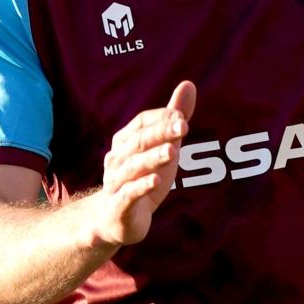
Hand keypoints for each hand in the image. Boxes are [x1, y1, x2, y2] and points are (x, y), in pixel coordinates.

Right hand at [87, 81, 196, 246]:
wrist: (114, 219)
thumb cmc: (141, 177)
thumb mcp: (162, 147)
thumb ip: (174, 119)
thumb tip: (189, 84)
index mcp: (126, 141)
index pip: (142, 122)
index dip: (161, 118)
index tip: (181, 116)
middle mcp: (117, 159)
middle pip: (139, 142)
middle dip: (161, 133)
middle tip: (183, 127)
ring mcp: (116, 183)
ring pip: (133, 167)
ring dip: (153, 158)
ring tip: (173, 151)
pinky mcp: (119, 206)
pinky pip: (129, 194)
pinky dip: (141, 186)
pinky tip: (157, 181)